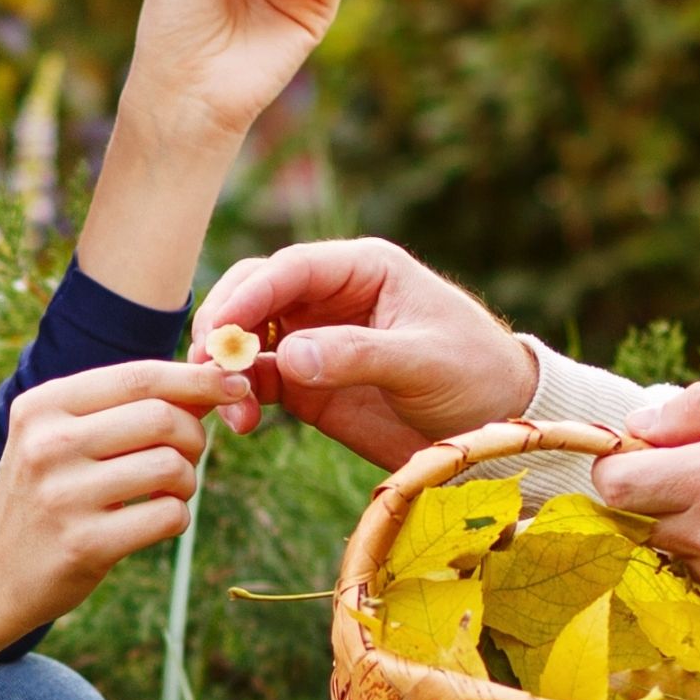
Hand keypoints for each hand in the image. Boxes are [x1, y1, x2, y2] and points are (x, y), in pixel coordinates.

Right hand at [0, 355, 241, 633]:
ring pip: (172, 466)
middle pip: (163, 418)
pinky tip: (154, 522)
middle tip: (185, 457)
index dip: (197, 379)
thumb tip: (214, 379)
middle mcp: (48, 445)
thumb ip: (123, 407)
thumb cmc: (43, 496)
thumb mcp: (59, 438)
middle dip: (194, 436)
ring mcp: (64, 496)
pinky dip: (176, 517)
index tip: (235, 385)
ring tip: (167, 492)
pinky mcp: (84, 545)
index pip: (139, 376)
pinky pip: (168, 516)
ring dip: (187, 481)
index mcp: (44, 406)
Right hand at [197, 236, 532, 469]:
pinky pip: (257, 381)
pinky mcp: (307, 383)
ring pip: (246, 339)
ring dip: (225, 368)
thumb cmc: (476, 376)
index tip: (221, 330)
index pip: (291, 268)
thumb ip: (358, 355)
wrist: (494, 430)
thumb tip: (288, 357)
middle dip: (223, 327)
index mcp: (362, 269)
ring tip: (228, 408)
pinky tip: (239, 422)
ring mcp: (314, 339)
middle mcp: (329, 297)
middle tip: (206, 367)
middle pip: (254, 295)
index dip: (249, 294)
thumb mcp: (426, 361)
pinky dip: (239, 397)